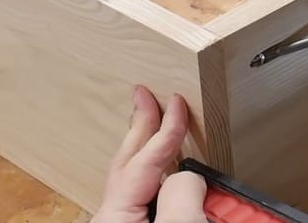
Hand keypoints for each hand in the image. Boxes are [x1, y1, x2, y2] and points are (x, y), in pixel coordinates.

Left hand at [92, 85, 207, 222]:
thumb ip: (183, 191)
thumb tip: (191, 176)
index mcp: (116, 216)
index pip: (144, 159)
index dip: (165, 128)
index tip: (177, 103)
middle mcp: (117, 219)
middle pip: (129, 162)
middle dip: (142, 128)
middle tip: (144, 96)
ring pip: (139, 180)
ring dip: (151, 150)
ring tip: (155, 126)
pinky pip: (149, 198)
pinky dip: (161, 176)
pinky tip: (168, 170)